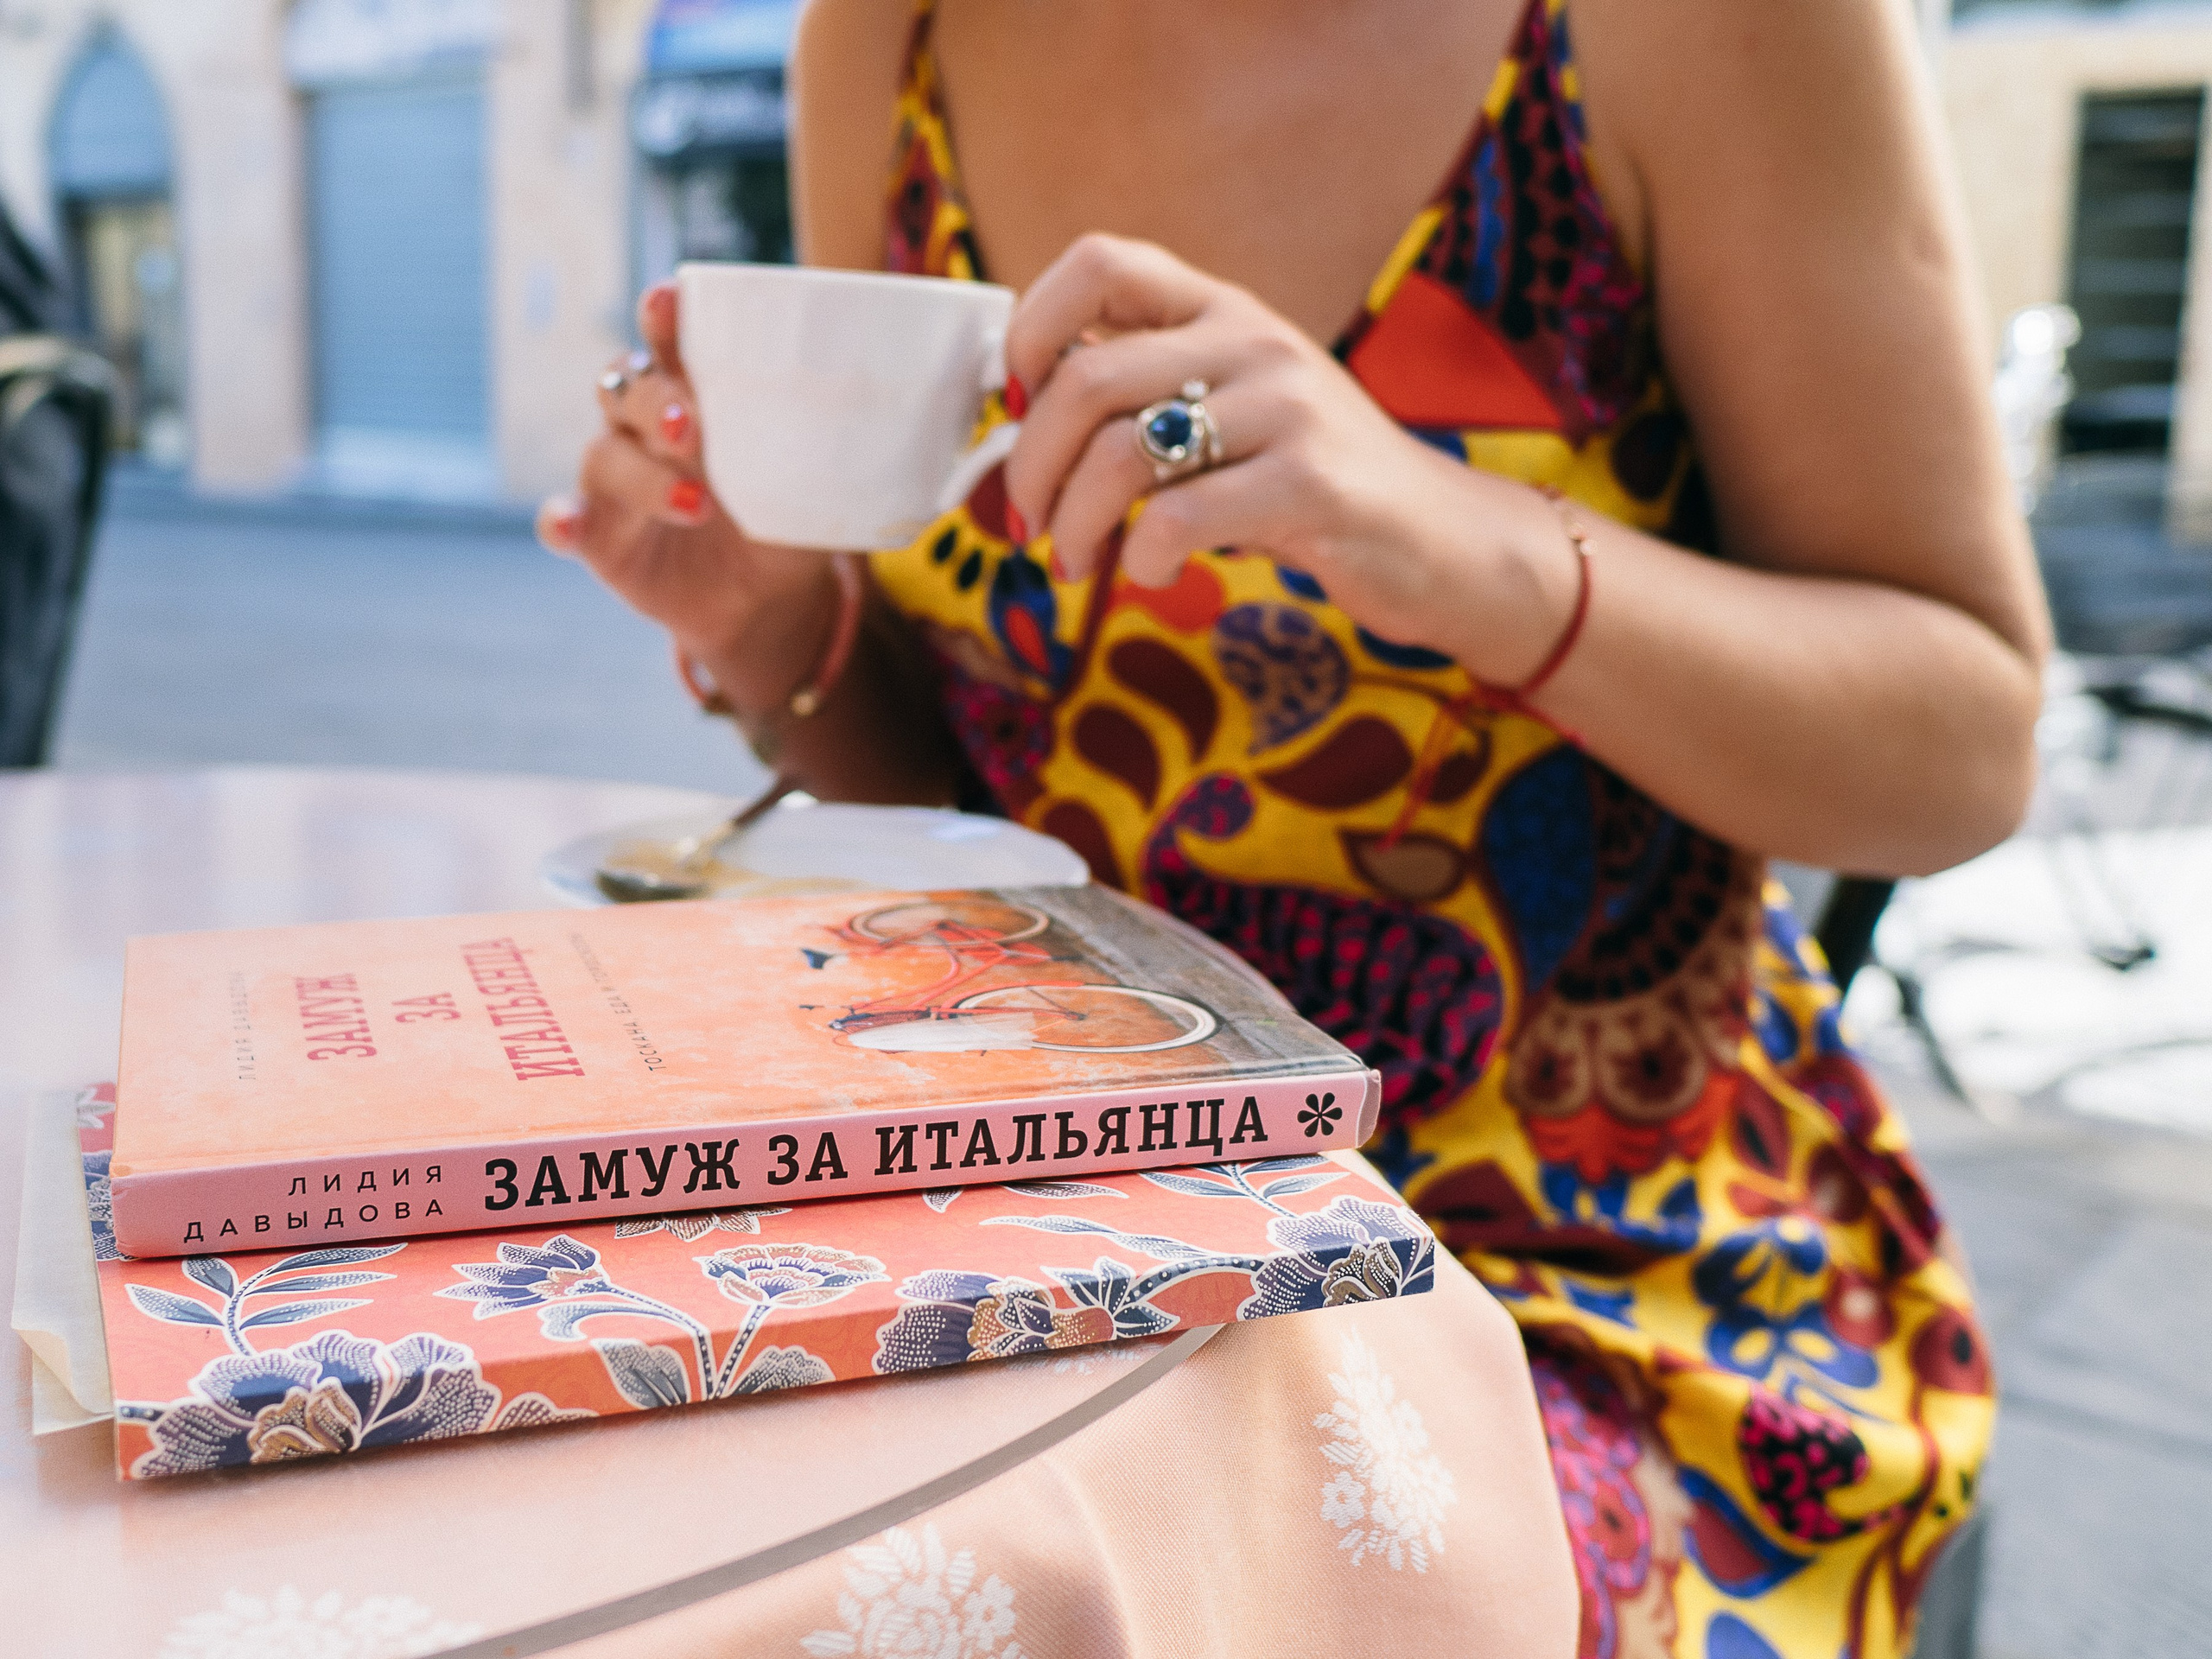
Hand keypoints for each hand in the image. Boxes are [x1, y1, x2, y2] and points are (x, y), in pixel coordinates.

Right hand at [538, 282, 834, 700]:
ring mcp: (618, 478)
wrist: (770, 601)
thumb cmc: (793, 515)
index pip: (671, 335)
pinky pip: (564, 520)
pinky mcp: (601, 534)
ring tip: (699, 506)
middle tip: (695, 427)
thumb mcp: (830, 479)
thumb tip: (956, 408)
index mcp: (701, 389)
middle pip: (628, 386)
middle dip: (657, 399)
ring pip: (604, 454)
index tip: (671, 301)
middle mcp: (649, 423)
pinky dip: (561, 521)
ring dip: (643, 477)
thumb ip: (857, 441)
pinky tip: (570, 527)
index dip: (664, 314)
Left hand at [1000, 234, 1578, 682]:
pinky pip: (1178, 517)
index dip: (1031, 328)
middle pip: (1085, 379)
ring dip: (1074, 523)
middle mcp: (1254, 340)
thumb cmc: (1314, 483)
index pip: (1099, 262)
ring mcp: (1288, 409)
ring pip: (1120, 455)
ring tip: (1076, 562)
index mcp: (1224, 309)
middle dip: (1029, 464)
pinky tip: (1152, 575)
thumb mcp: (1236, 409)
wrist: (1443, 539)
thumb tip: (1022, 417)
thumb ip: (1151, 394)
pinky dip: (1141, 560)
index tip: (1016, 404)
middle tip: (1029, 522)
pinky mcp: (1311, 484)